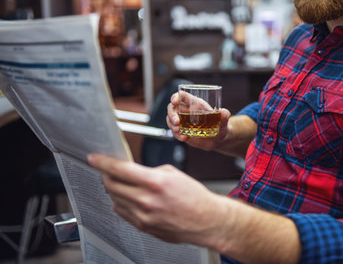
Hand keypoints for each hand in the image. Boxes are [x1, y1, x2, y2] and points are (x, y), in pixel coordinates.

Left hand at [87, 154, 226, 245]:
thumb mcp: (172, 174)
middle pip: (111, 185)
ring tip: (122, 183)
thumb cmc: (194, 197)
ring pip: (115, 199)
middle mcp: (146, 200)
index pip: (119, 169)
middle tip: (107, 170)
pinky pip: (122, 212)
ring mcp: (143, 215)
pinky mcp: (143, 226)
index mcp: (155, 182)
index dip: (102, 162)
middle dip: (106, 174)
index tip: (94, 158)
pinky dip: (121, 202)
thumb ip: (149, 171)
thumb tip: (132, 172)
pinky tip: (129, 198)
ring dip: (114, 189)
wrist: (205, 220)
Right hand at [166, 92, 230, 150]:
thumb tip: (224, 113)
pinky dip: (177, 135)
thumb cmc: (220, 126)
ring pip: (170, 119)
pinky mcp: (181, 131)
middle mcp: (186, 111)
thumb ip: (224, 116)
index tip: (175, 101)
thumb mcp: (223, 121)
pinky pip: (174, 132)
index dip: (177, 96)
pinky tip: (184, 138)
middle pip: (172, 108)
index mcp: (195, 103)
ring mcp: (182, 121)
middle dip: (172, 114)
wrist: (218, 139)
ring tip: (178, 131)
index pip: (183, 96)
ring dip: (171, 125)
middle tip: (177, 122)